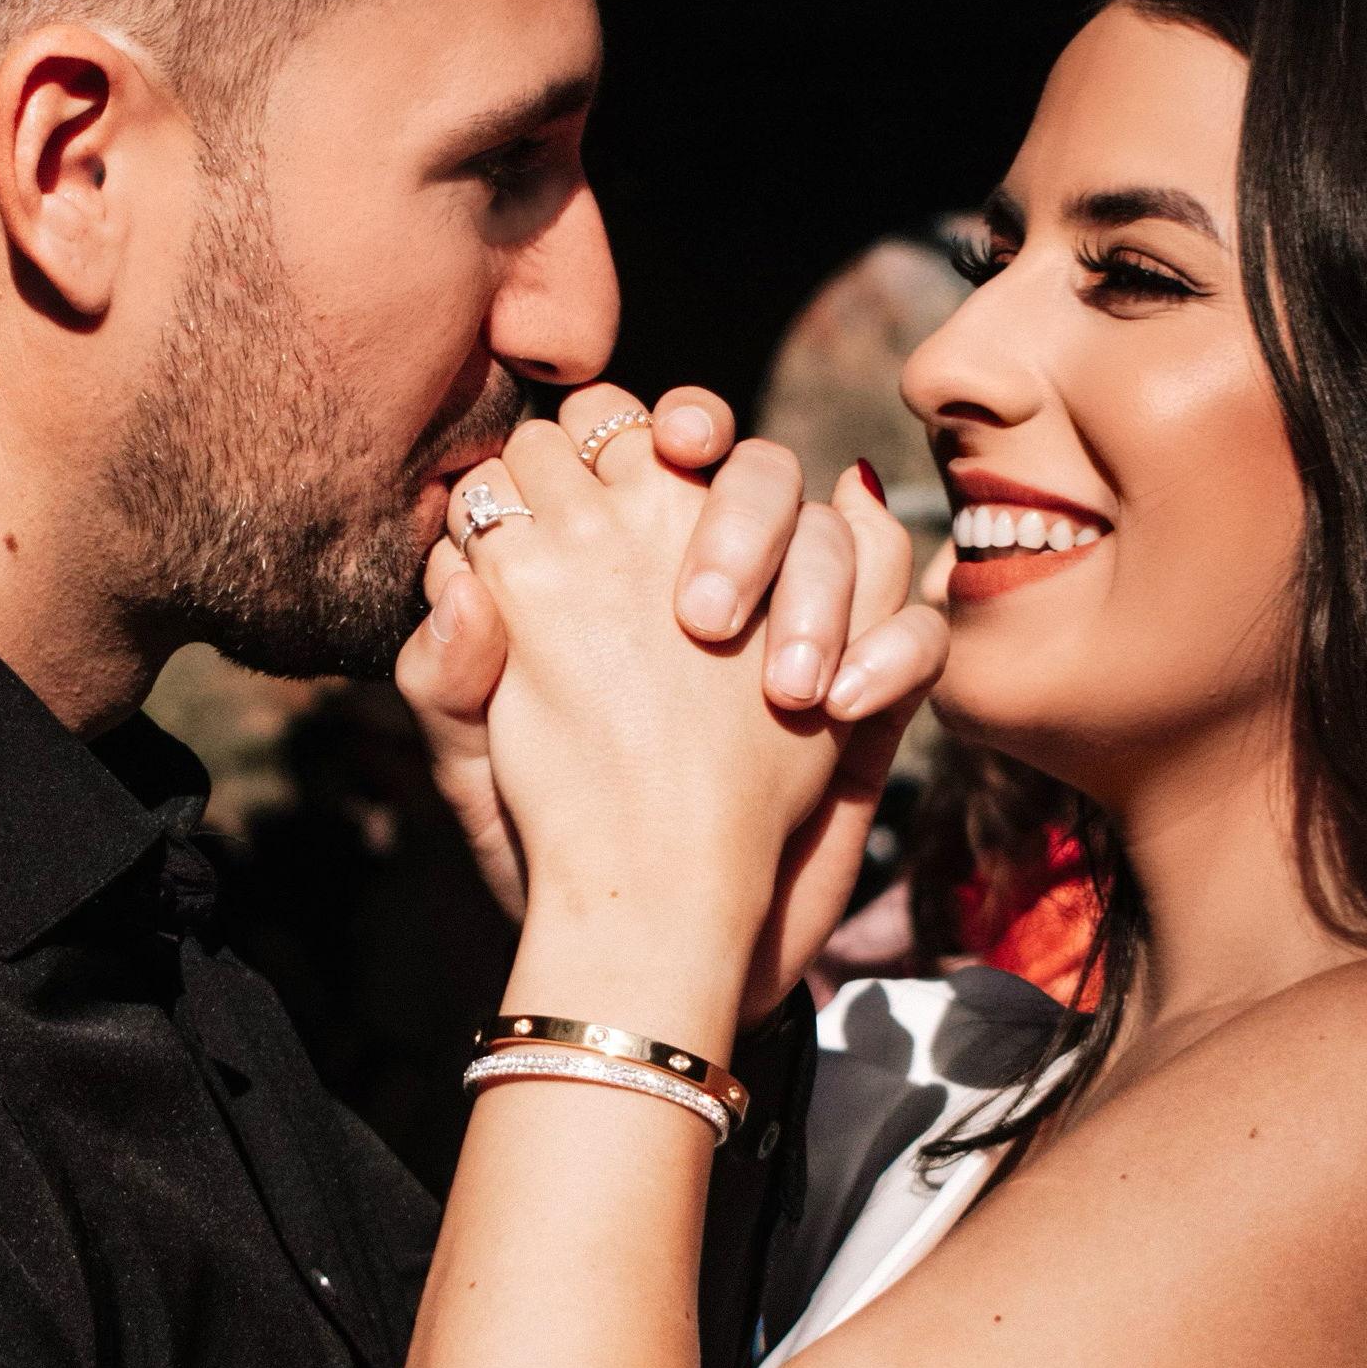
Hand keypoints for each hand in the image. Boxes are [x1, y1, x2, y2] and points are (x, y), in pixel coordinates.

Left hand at [399, 387, 948, 1000]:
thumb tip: (458, 583)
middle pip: (757, 469)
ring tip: (788, 689)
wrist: (647, 943)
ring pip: (848, 535)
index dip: (636, 424)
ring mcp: (804, 630)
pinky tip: (841, 710)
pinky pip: (920, 632)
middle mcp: (718, 573)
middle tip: (703, 613)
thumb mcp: (472, 759)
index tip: (654, 450)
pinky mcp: (872, 695)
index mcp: (611, 557)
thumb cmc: (551, 839)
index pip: (634, 433)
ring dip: (822, 591)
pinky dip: (895, 652)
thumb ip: (446, 668)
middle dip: (741, 511)